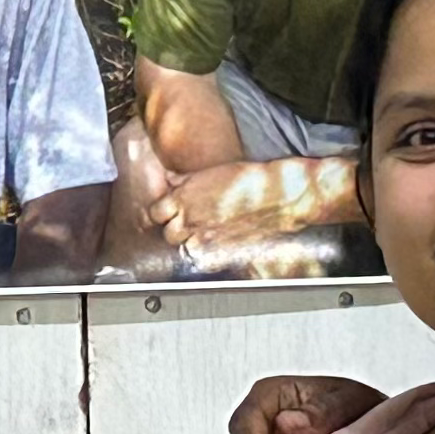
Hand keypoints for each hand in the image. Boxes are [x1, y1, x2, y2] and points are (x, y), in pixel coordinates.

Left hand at [150, 160, 351, 247]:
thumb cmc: (249, 179)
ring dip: (191, 243)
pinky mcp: (220, 252)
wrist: (278, 195)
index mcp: (184, 198)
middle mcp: (190, 219)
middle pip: (168, 233)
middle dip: (177, 228)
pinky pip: (202, 261)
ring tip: (204, 235)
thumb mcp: (211, 172)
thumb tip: (171, 182)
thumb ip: (185, 180)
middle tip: (190, 223)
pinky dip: (206, 256)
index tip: (172, 211)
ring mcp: (204, 239)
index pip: (156, 213)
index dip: (164, 213)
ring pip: (183, 249)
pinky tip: (216, 245)